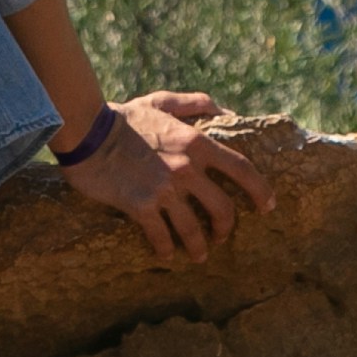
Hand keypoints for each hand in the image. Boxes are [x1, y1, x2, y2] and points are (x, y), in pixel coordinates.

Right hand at [58, 92, 274, 263]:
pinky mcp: (141, 206)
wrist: (88, 132)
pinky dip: (166, 249)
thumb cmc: (125, 117)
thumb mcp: (163, 101)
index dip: (260, 190)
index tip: (268, 205)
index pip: (242, 169)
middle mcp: (187, 169)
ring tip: (198, 255)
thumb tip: (226, 110)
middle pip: (223, 208)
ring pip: (194, 230)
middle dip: (226, 227)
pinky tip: (165, 254)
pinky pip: (161, 236)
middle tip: (222, 236)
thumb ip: (196, 104)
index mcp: (196, 143)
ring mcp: (165, 190)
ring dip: (199, 247)